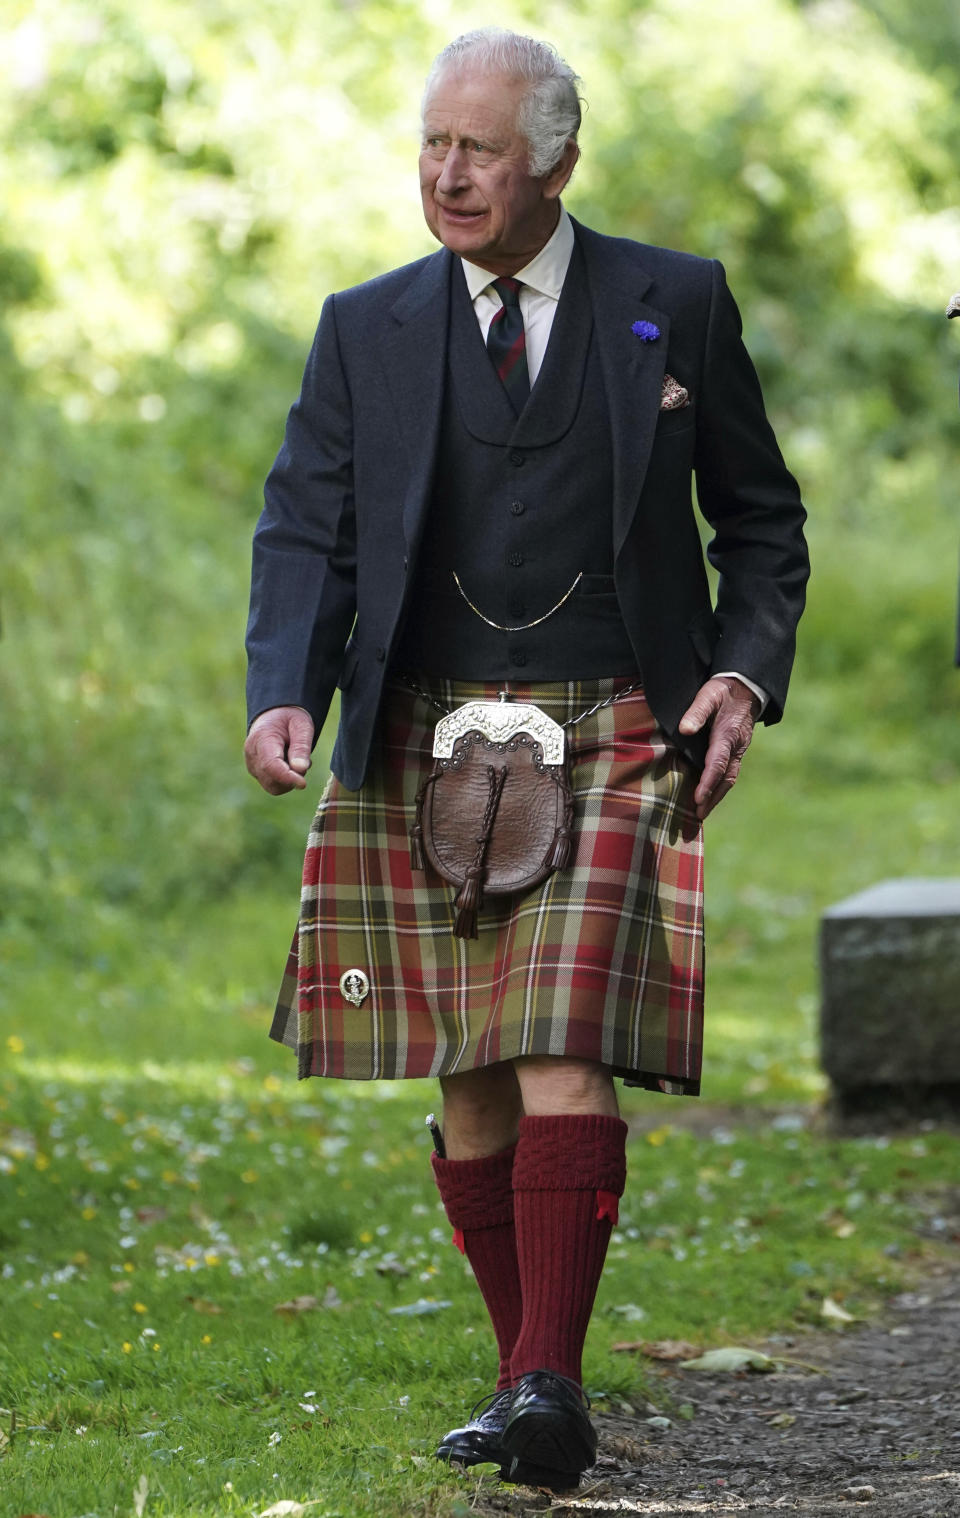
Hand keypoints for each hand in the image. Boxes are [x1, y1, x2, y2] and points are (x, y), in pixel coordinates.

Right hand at [244, 706, 314, 794]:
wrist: (275, 715)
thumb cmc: (289, 718)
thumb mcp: (302, 725)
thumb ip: (301, 746)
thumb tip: (300, 769)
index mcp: (262, 739)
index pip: (270, 765)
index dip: (287, 777)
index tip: (303, 783)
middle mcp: (252, 754)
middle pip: (271, 780)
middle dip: (292, 777)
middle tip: (304, 759)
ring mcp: (251, 765)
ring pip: (272, 787)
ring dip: (289, 780)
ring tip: (295, 759)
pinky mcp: (256, 772)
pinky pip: (273, 785)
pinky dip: (285, 780)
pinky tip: (289, 764)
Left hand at [678, 676, 759, 820]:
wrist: (747, 687)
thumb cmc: (723, 691)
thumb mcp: (708, 695)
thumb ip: (696, 711)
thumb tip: (685, 730)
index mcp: (728, 734)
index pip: (717, 763)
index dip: (708, 782)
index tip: (698, 798)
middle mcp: (736, 746)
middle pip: (726, 778)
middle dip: (713, 797)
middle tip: (699, 815)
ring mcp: (739, 750)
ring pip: (729, 778)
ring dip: (717, 796)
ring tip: (702, 812)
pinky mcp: (737, 751)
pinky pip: (730, 773)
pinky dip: (720, 787)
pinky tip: (710, 795)